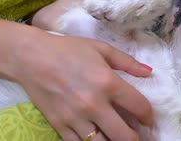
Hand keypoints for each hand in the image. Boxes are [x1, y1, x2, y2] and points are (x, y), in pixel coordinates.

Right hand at [15, 32, 152, 140]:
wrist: (30, 57)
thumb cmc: (67, 49)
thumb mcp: (100, 48)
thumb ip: (127, 62)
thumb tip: (149, 73)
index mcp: (107, 82)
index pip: (140, 108)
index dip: (149, 116)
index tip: (148, 118)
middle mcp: (94, 104)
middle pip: (125, 137)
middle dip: (135, 138)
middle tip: (134, 133)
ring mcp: (76, 118)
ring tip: (113, 134)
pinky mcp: (60, 126)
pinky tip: (94, 136)